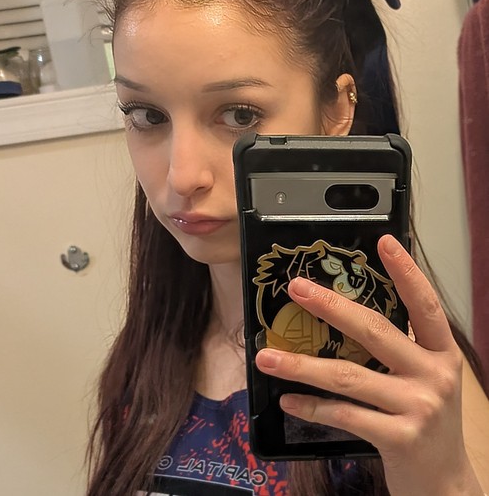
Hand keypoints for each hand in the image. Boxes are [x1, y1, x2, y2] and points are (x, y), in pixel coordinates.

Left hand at [256, 235, 483, 495]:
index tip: (383, 241)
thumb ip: (394, 350)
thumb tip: (341, 317)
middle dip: (331, 306)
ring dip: (302, 365)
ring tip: (267, 356)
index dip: (406, 272)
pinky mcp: (400, 437)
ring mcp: (419, 406)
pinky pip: (344, 414)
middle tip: (297, 288)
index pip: (424, 304)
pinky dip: (311, 406)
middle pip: (374, 331)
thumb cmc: (425, 420)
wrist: (445, 482)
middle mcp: (434, 374)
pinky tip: (287, 399)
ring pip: (349, 375)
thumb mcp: (421, 378)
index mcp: (439, 353)